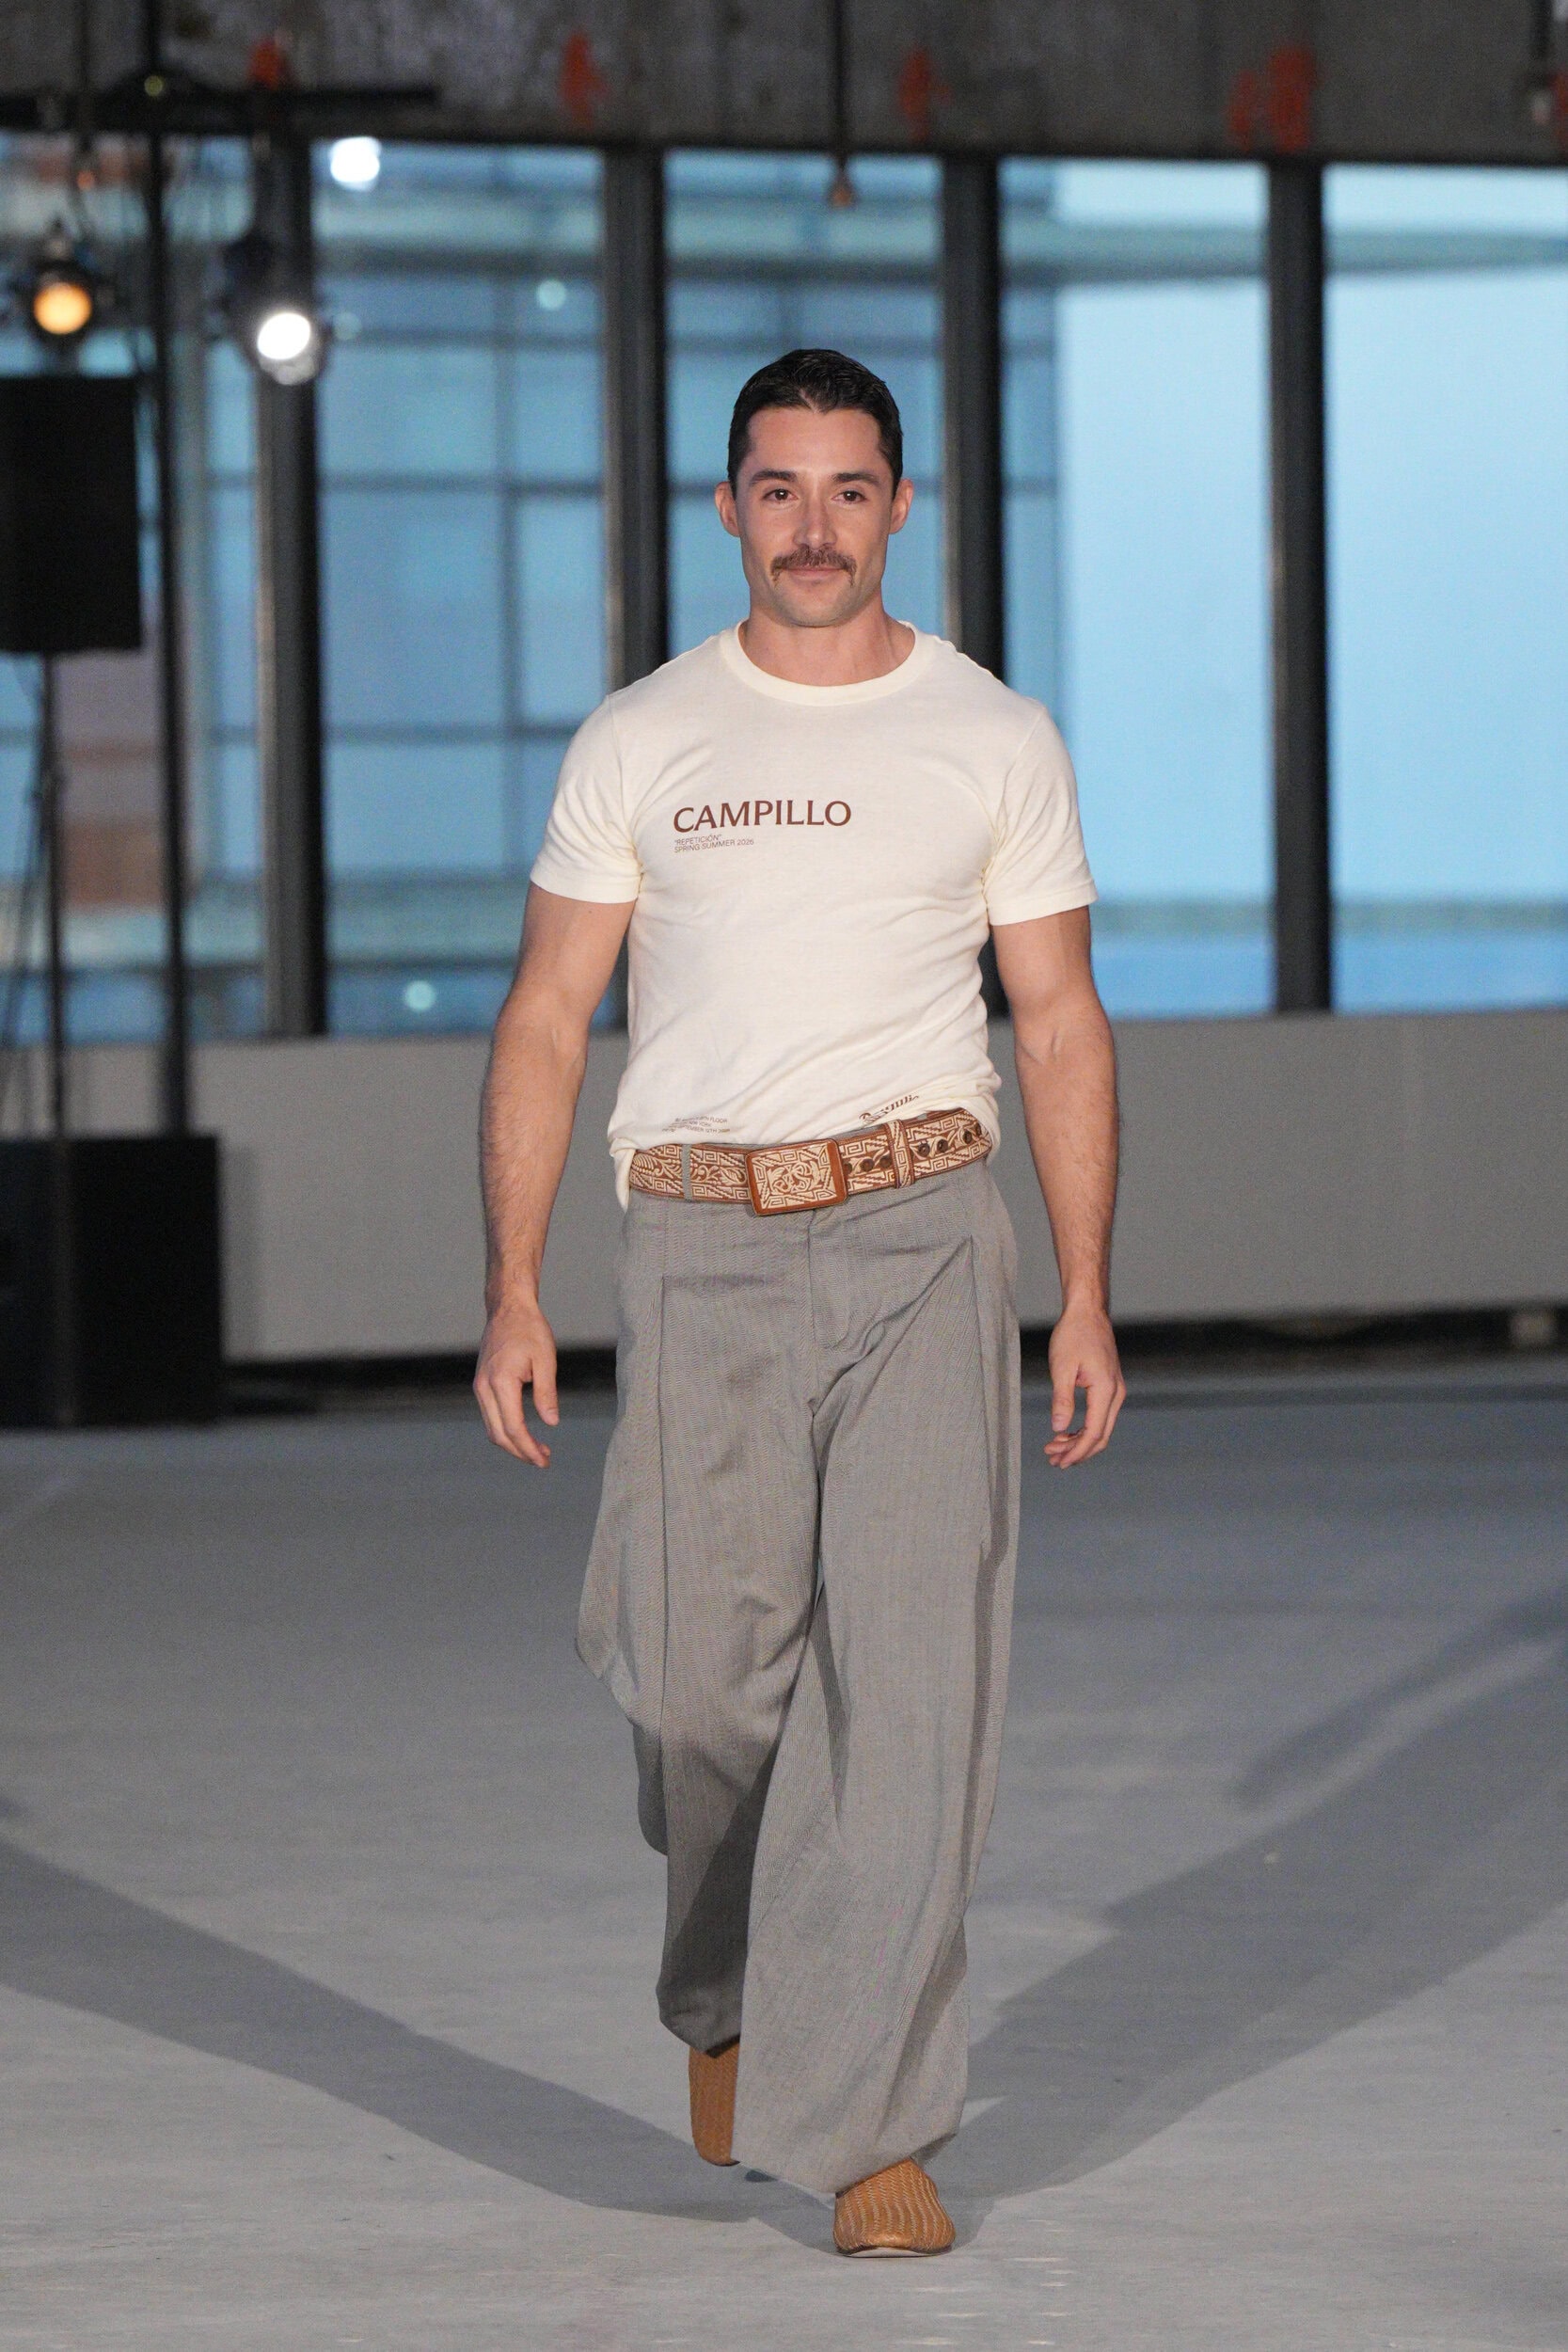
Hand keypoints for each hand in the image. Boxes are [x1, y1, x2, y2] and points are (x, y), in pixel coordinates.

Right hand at [474, 1296, 559, 1465]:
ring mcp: (479, 1386)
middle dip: (520, 1452)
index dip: (528, 1448)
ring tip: (537, 1450)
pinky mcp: (481, 1384)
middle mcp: (484, 1387)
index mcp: (500, 1382)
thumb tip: (551, 1423)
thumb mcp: (545, 1360)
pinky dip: (505, 1429)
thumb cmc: (529, 1329)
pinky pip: (491, 1415)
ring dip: (512, 1443)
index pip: (513, 1427)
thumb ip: (546, 1393)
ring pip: (492, 1427)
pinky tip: (523, 1432)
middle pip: (498, 1434)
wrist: (508, 1308)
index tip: (545, 1459)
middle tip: (543, 1460)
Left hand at [1045, 1302, 1124, 1468]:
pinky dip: (1084, 1427)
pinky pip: (1100, 1415)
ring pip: (1101, 1427)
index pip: (1093, 1432)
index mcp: (1105, 1390)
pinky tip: (1066, 1431)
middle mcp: (1115, 1393)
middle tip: (1053, 1459)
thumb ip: (1062, 1399)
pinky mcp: (1109, 1386)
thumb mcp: (1062, 1367)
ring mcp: (1115, 1390)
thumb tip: (1059, 1427)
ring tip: (1054, 1447)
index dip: (1076, 1451)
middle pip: (1101, 1435)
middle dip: (1077, 1451)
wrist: (1088, 1313)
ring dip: (1079, 1441)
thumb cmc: (1074, 1335)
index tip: (1059, 1461)